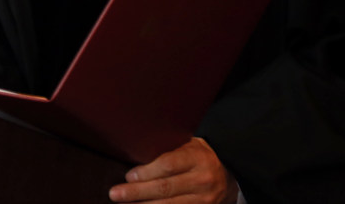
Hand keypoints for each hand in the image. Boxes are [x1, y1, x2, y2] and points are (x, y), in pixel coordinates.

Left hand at [107, 138, 238, 203]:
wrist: (229, 174)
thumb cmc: (199, 156)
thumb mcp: (187, 145)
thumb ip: (166, 150)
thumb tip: (134, 158)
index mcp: (197, 157)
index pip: (168, 165)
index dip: (146, 172)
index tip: (128, 176)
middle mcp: (203, 180)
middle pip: (165, 188)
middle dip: (137, 192)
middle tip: (115, 194)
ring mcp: (205, 200)